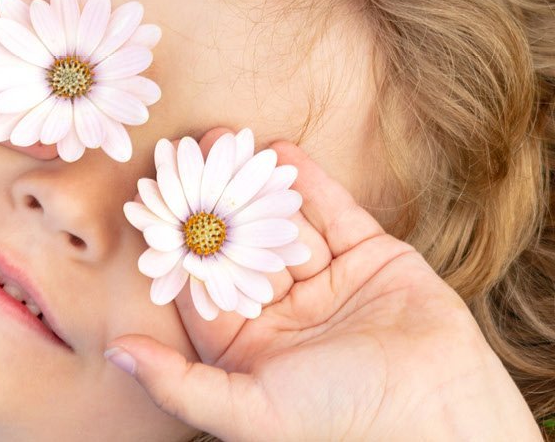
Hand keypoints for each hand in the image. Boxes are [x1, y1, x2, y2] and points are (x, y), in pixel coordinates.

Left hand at [105, 133, 540, 439]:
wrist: (438, 416)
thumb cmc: (338, 424)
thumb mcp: (246, 411)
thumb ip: (178, 383)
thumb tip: (117, 353)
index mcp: (247, 351)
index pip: (202, 288)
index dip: (176, 244)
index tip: (151, 198)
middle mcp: (284, 315)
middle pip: (239, 248)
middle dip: (214, 203)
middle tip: (186, 153)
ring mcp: (329, 284)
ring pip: (282, 224)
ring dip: (255, 185)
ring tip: (224, 140)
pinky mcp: (372, 258)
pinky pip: (333, 213)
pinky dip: (307, 183)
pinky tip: (278, 151)